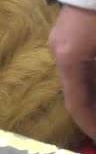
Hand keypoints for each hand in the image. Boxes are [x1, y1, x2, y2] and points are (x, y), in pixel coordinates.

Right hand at [48, 4, 95, 139]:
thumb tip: (93, 110)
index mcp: (68, 58)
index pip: (76, 104)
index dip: (90, 125)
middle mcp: (60, 51)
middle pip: (78, 90)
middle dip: (93, 108)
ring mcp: (64, 38)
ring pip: (82, 75)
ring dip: (93, 91)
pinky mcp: (73, 28)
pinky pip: (84, 61)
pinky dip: (94, 75)